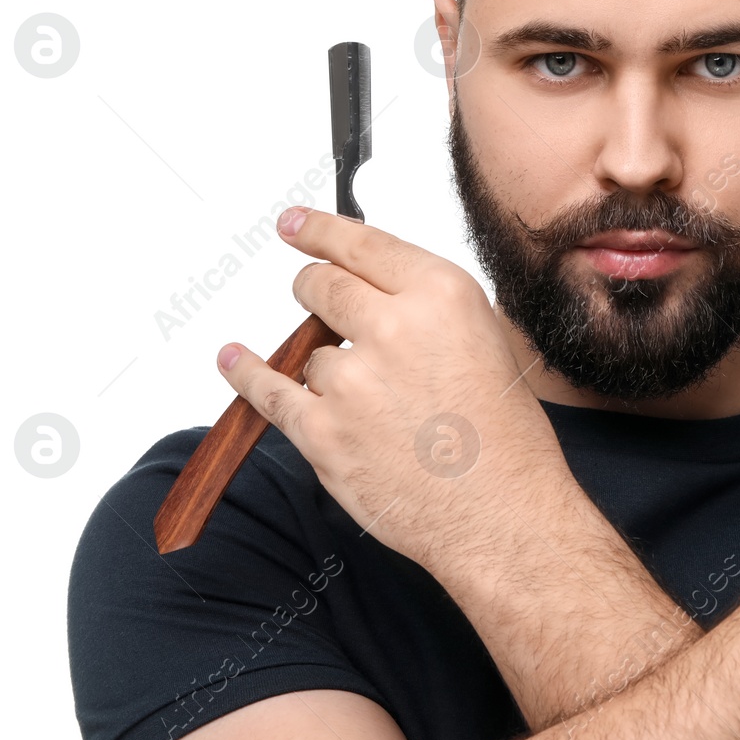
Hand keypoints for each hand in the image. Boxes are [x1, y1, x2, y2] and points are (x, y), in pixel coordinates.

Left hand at [214, 206, 564, 568]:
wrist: (500, 515)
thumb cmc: (505, 440)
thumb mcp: (485, 340)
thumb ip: (427, 309)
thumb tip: (376, 293)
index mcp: (440, 295)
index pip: (361, 243)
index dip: (318, 230)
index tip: (293, 224)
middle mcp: (393, 327)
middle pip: (320, 285)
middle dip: (313, 289)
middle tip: (315, 296)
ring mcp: (352, 380)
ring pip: (309, 352)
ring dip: (325, 367)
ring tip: (373, 405)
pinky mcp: (323, 431)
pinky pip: (270, 392)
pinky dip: (247, 373)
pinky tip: (234, 359)